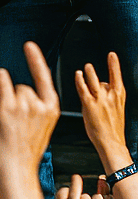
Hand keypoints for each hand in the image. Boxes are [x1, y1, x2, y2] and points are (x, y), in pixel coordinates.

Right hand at [0, 41, 58, 182]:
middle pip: (16, 86)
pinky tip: (30, 50)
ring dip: (23, 96)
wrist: (15, 172)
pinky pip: (46, 83)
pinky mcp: (50, 111)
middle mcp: (25, 106)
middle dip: (9, 96)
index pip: (2, 78)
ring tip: (20, 119)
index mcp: (5, 108)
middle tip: (8, 119)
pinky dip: (39, 66)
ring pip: (28, 89)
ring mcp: (41, 109)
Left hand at [75, 52, 131, 173]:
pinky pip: (83, 89)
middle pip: (102, 79)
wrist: (111, 143)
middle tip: (88, 66)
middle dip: (94, 72)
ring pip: (92, 81)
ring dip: (88, 73)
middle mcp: (111, 97)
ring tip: (85, 67)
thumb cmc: (112, 129)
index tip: (112, 55)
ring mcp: (100, 100)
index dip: (114, 65)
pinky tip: (77, 75)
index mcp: (119, 98)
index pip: (117, 77)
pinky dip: (80, 81)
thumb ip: (107, 96)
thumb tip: (97, 85)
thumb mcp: (116, 109)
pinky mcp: (89, 105)